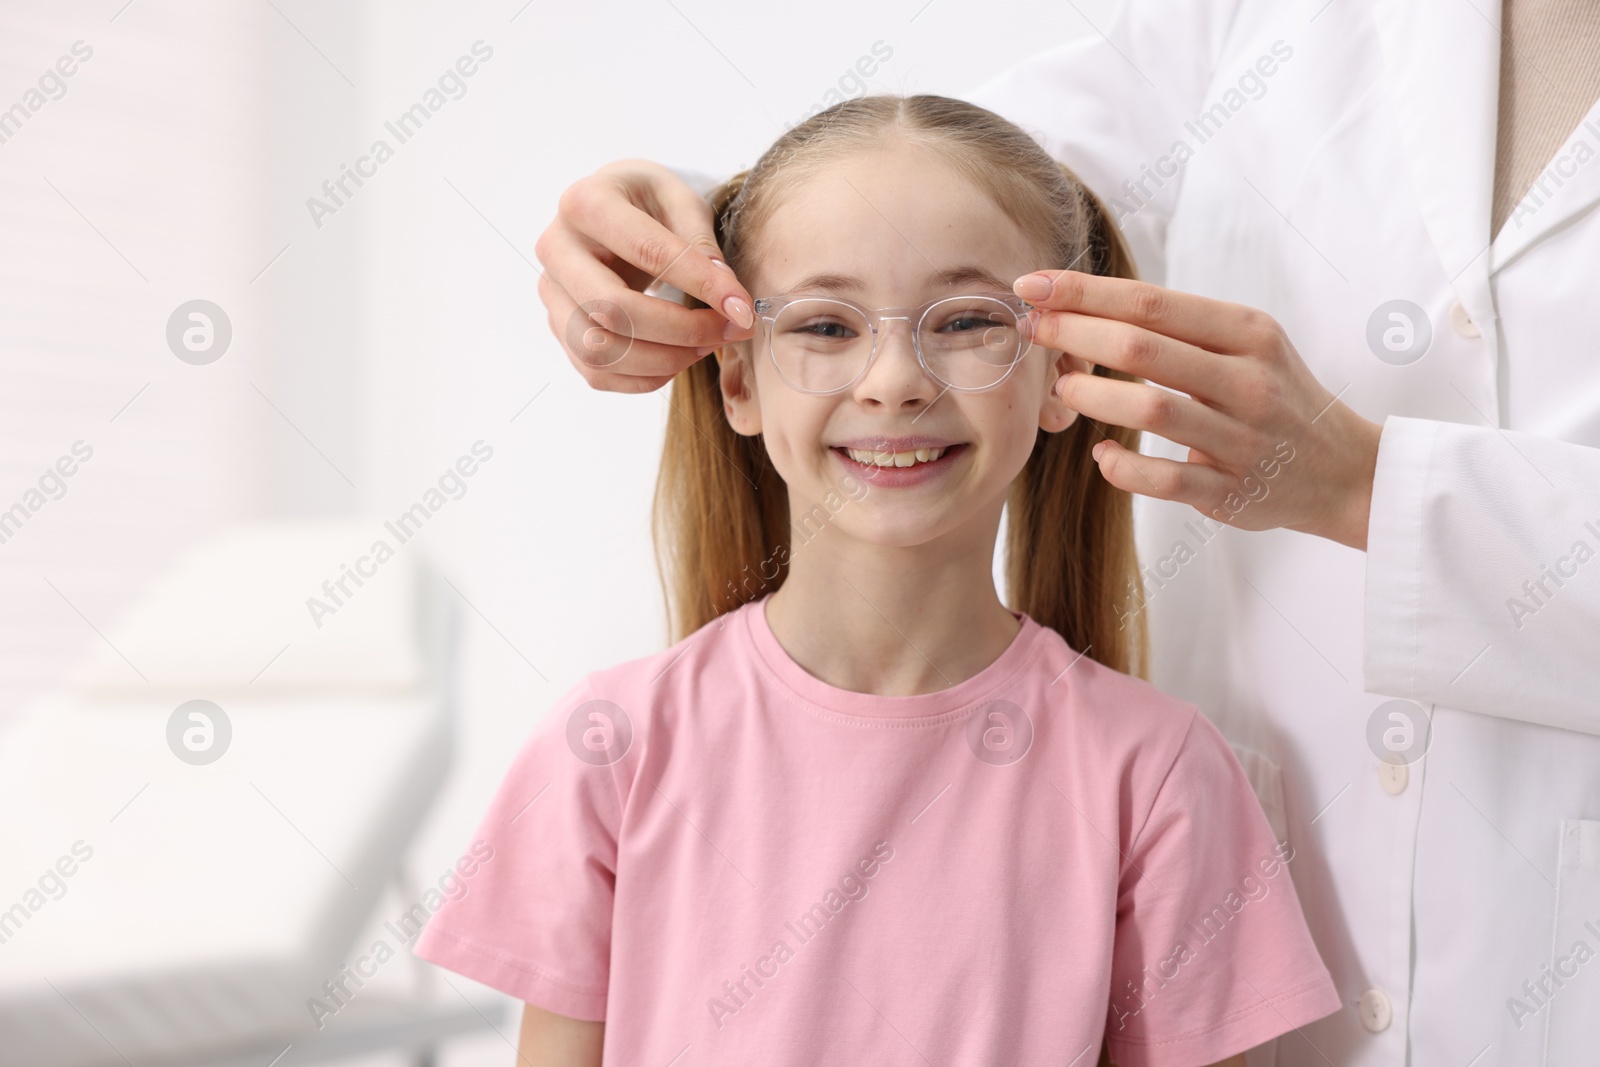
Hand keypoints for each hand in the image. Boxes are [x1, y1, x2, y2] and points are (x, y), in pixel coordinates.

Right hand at [535, 159, 755, 392]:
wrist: (610, 209)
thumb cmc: (648, 201)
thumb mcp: (680, 200)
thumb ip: (702, 244)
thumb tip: (728, 299)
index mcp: (586, 202)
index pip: (648, 252)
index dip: (701, 286)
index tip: (743, 308)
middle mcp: (556, 249)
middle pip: (611, 310)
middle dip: (681, 330)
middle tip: (728, 330)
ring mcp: (550, 293)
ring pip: (599, 351)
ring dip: (664, 360)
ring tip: (706, 344)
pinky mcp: (557, 326)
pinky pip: (597, 373)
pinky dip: (645, 378)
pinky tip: (678, 358)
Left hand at [1014, 271, 1380, 549]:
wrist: (1341, 470)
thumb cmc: (1275, 396)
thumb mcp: (1247, 346)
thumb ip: (1180, 330)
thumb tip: (1084, 310)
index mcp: (1249, 333)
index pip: (1153, 302)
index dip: (1085, 292)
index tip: (1033, 286)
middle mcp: (1249, 380)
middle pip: (1144, 347)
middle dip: (1075, 334)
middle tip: (1033, 331)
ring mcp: (1242, 438)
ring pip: (1152, 410)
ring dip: (1093, 397)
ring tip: (1063, 390)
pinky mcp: (1232, 491)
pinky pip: (1165, 479)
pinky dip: (1123, 468)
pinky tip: (1102, 456)